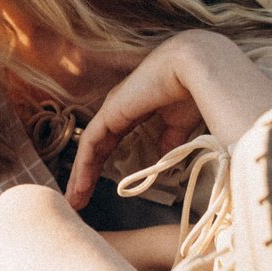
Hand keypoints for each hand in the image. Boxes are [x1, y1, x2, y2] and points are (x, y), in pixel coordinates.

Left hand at [64, 30, 271, 207]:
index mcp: (133, 109)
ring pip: (89, 148)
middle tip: (78, 201)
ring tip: (74, 202)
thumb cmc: (194, 90)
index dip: (101, 165)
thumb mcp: (179, 124)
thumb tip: (162, 158)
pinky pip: (91, 144)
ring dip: (80, 176)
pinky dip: (83, 166)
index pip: (111, 141)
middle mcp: (118, 108)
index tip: (95, 189)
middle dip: (86, 175)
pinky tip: (80, 185)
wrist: (197, 68)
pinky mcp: (111, 112)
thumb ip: (168, 140)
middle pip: (96, 147)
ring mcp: (112, 109)